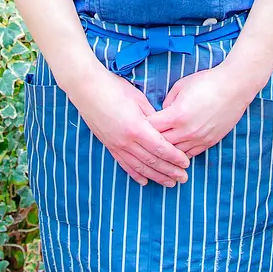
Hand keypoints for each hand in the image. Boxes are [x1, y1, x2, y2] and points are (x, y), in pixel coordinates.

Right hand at [67, 67, 191, 186]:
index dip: (175, 157)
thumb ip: (152, 116)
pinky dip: (136, 174)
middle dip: (170, 171)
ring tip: (170, 183)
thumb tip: (165, 128)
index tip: (186, 163)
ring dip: (156, 176)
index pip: (161, 148)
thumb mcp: (138, 99)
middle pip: (152, 161)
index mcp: (137, 127)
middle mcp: (126, 141)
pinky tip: (145, 181)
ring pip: (140, 167)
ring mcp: (116, 145)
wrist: (86, 89)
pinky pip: (125, 164)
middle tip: (184, 178)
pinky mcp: (109, 146)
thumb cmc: (113, 88)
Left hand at [148, 64, 255, 157]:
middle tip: (144, 139)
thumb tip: (161, 113)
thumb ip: (167, 102)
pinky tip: (176, 150)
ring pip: (175, 153)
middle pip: (161, 144)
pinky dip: (181, 153)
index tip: (136, 125)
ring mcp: (199, 138)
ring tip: (158, 148)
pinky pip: (190, 154)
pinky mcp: (209, 142)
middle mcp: (186, 131)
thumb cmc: (207, 82)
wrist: (234, 87)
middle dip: (151, 141)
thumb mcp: (181, 86)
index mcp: (176, 115)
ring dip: (166, 150)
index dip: (142, 126)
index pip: (151, 128)